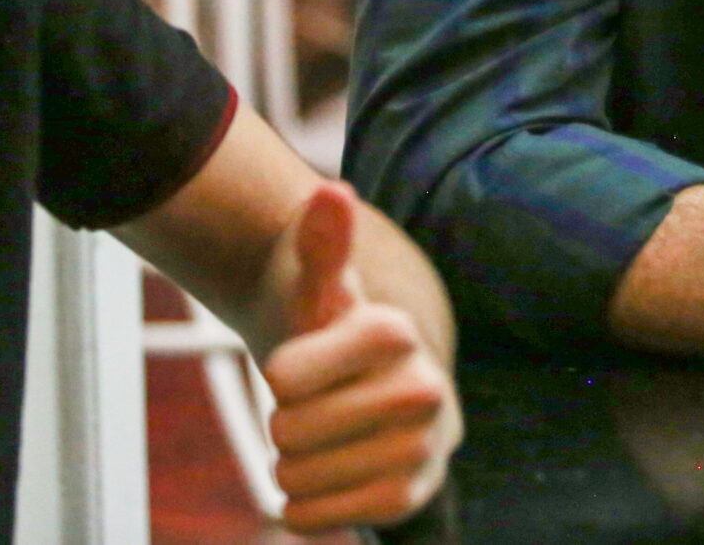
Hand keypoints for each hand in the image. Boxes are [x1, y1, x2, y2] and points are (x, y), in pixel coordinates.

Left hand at [259, 183, 461, 530]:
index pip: (282, 375)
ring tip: (325, 441)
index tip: (305, 366)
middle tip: (317, 407)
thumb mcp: (322, 294)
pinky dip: (304, 506)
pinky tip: (328, 481)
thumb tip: (332, 192)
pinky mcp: (410, 497)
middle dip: (285, 423)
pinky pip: (316, 516)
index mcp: (394, 330)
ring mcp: (421, 447)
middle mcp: (423, 386)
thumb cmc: (335, 341)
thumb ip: (322, 244)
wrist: (376, 404)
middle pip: (286, 428)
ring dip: (292, 465)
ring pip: (295, 476)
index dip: (280, 374)